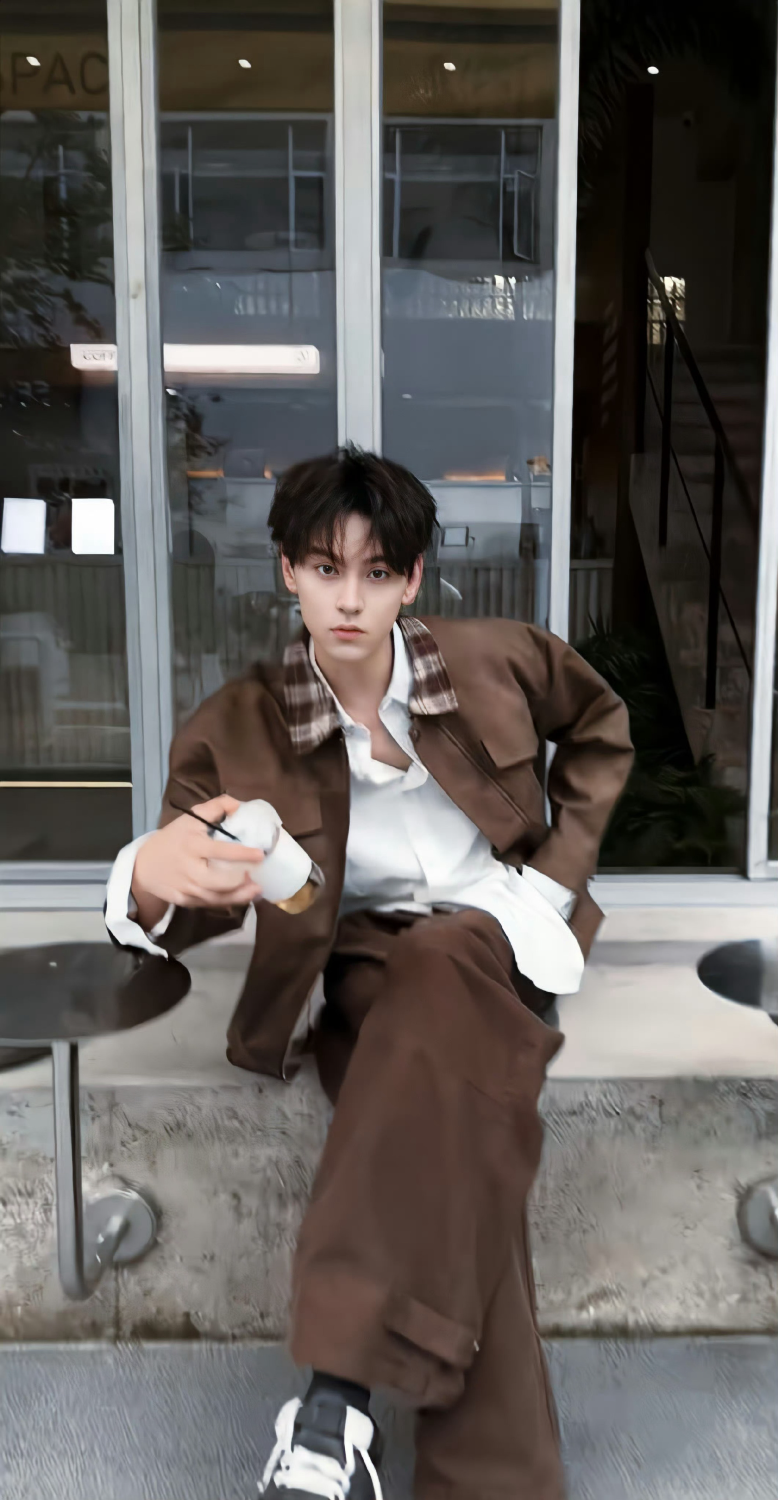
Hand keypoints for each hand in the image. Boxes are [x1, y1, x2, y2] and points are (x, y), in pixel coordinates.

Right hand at [132, 794, 263, 929]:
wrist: (143, 866)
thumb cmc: (172, 839)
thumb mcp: (189, 819)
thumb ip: (214, 808)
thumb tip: (238, 805)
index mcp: (193, 845)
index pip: (220, 851)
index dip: (242, 854)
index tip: (260, 854)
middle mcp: (190, 869)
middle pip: (220, 882)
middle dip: (241, 882)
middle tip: (257, 877)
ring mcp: (187, 888)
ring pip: (217, 898)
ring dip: (239, 896)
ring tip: (255, 891)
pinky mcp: (185, 901)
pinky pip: (208, 904)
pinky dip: (225, 902)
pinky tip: (239, 897)